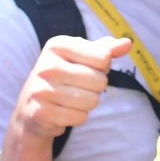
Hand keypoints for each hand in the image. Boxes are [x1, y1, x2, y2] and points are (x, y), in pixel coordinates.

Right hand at [13, 35, 132, 141]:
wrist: (31, 106)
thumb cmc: (65, 76)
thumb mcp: (82, 57)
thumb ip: (106, 49)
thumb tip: (128, 43)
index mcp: (57, 45)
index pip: (103, 58)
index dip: (102, 67)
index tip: (85, 68)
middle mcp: (46, 65)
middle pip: (99, 81)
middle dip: (96, 88)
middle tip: (78, 87)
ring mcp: (41, 89)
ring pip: (91, 101)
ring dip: (87, 104)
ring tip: (71, 99)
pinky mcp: (41, 112)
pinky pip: (80, 117)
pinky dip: (78, 117)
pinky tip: (64, 111)